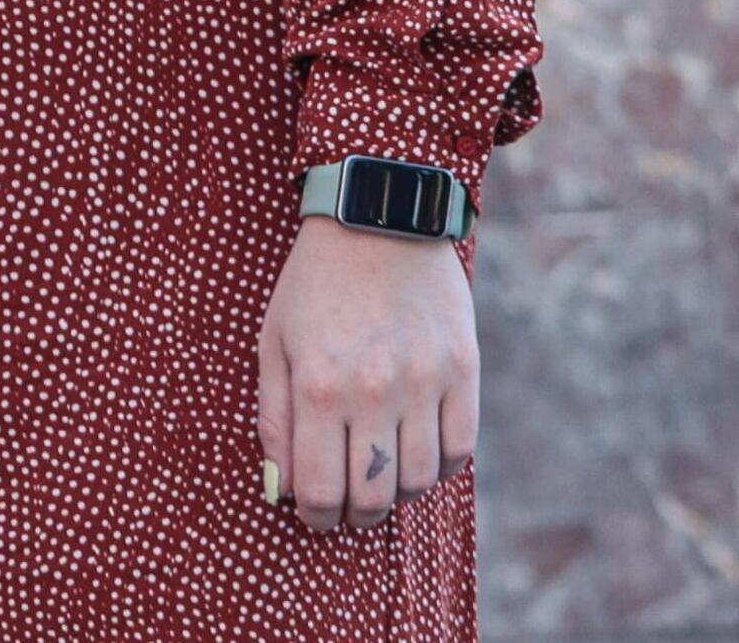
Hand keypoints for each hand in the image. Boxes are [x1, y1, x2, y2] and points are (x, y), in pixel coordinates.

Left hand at [260, 215, 477, 532]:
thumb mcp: (275, 343)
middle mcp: (376, 393)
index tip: (311, 514)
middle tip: (345, 505)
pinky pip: (460, 449)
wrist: (379, 224)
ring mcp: (426, 384)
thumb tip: (279, 483)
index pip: (319, 488)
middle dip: (355, 512)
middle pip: (374, 494)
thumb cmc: (314, 285)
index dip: (313, 515)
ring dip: (397, 493)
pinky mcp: (464, 373)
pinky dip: (439, 467)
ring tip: (378, 477)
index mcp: (320, 387)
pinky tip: (416, 457)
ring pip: (420, 479)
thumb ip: (275, 416)